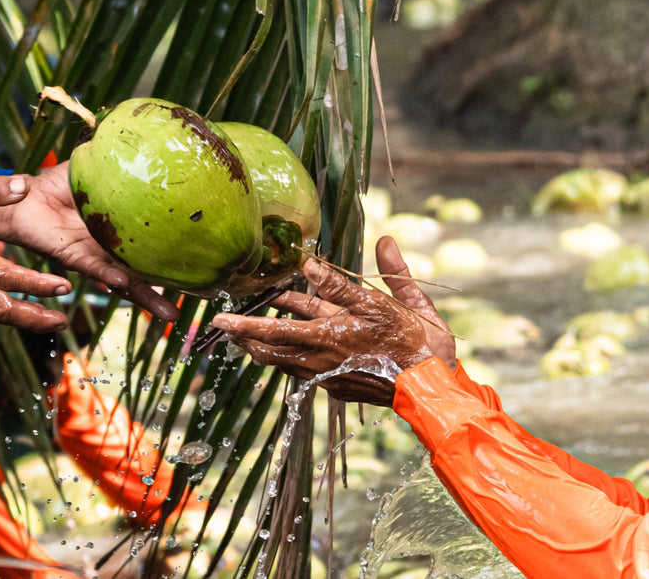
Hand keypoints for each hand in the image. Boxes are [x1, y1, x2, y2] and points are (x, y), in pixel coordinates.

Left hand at [0, 162, 179, 321]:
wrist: (20, 196)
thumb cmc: (56, 185)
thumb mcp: (94, 171)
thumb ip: (116, 165)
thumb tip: (147, 147)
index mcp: (118, 231)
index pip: (148, 247)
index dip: (171, 258)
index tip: (197, 267)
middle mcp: (109, 249)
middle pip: (141, 274)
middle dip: (163, 292)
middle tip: (189, 307)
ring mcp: (92, 255)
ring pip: (123, 280)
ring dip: (144, 296)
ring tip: (168, 312)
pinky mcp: (71, 255)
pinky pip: (93, 267)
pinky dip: (108, 274)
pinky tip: (123, 282)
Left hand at [210, 236, 454, 406]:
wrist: (429, 386)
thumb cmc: (410, 340)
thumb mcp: (380, 303)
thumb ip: (342, 284)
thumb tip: (311, 262)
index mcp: (327, 335)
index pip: (273, 329)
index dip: (244, 323)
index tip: (220, 318)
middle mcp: (319, 359)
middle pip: (269, 348)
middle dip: (244, 336)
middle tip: (222, 327)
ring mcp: (325, 376)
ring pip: (282, 360)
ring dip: (262, 346)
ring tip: (245, 336)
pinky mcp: (334, 386)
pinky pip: (300, 369)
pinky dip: (286, 356)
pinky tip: (286, 347)